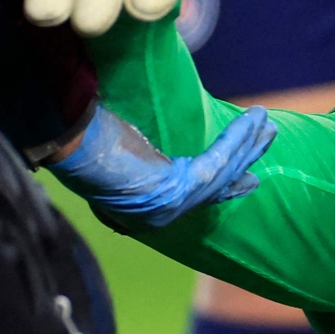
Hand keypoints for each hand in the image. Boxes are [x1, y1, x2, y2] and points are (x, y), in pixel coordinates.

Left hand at [47, 102, 274, 233]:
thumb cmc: (82, 141)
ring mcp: (168, 205)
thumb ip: (146, 158)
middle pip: (217, 185)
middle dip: (246, 159)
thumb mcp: (121, 153)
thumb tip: (156, 149)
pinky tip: (251, 120)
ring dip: (247, 144)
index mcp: (148, 209)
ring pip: (222, 172)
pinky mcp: (173, 189)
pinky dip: (236, 140)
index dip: (229, 184)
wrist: (65, 139)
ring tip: (266, 121)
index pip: (198, 197)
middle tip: (269, 137)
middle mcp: (161, 214)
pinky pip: (216, 163)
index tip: (250, 177)